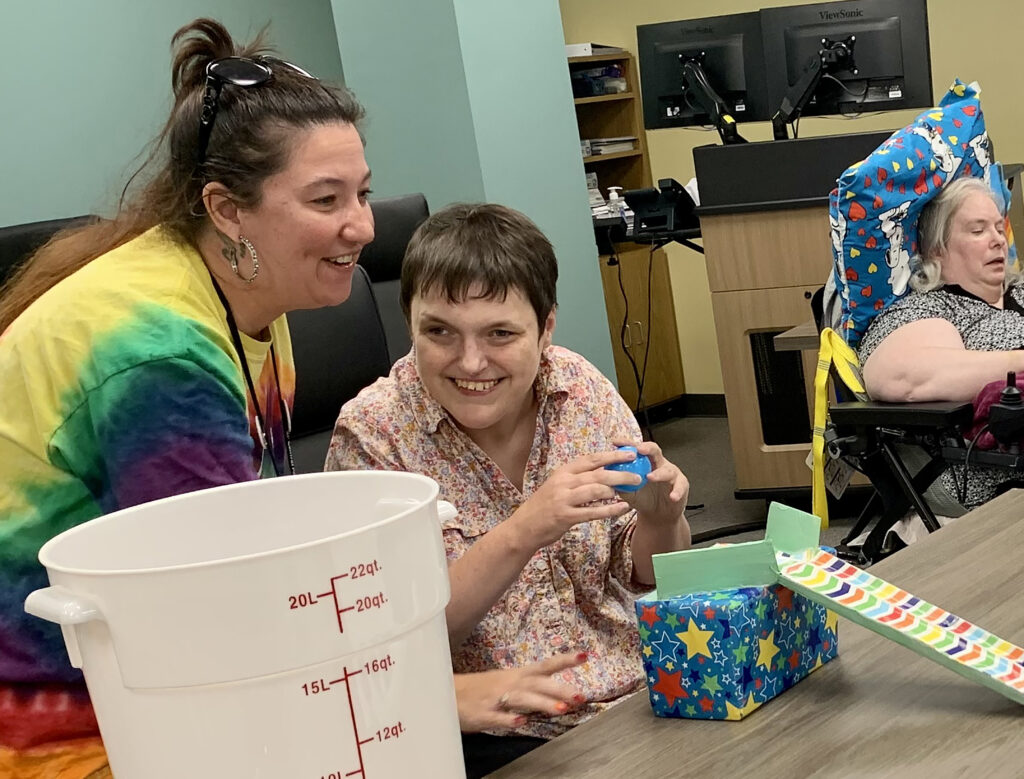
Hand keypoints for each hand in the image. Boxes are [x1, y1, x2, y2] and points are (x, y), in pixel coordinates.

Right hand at [454, 652, 587, 732]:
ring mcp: (496, 698)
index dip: (564, 660)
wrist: (447, 692)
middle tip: (580, 696)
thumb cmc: (481, 689)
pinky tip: (520, 722)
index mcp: (518, 675)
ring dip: (542, 703)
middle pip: (538, 683)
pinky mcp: (483, 713)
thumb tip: (561, 695)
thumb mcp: (509, 683)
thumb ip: (533, 689)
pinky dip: (508, 719)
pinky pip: (497, 716)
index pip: (545, 665)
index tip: (584, 656)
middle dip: (560, 689)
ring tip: (561, 709)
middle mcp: (510, 684)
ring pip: (522, 698)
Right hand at [508, 451, 636, 550]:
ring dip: (616, 490)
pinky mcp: (566, 517)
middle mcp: (563, 483)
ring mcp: (564, 499)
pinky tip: (623, 508)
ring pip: (596, 490)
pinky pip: (593, 512)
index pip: (590, 459)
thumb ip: (578, 478)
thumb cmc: (544, 505)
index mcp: (563, 472)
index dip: (611, 455)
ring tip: (631, 490)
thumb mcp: (557, 485)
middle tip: (637, 475)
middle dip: (620, 473)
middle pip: (597, 474)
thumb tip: (604, 471)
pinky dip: (610, 510)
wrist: (524, 527)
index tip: (629, 453)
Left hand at [613, 440, 688, 526]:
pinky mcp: (681, 485)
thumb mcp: (628, 491)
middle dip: (647, 448)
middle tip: (638, 449)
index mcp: (645, 461)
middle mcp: (658, 463)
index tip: (615, 442)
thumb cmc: (642, 498)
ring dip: (659, 473)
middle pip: (654, 451)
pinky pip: (680, 487)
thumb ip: (619, 483)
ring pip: (667, 470)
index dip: (627, 443)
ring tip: (650, 477)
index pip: (636, 449)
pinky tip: (672, 496)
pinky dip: (677, 491)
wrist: (657, 515)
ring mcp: (671, 473)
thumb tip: (604, 477)